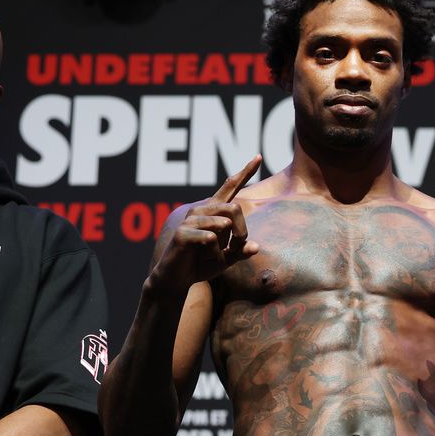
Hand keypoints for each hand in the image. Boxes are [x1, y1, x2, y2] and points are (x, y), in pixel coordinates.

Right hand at [150, 155, 260, 294]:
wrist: (176, 280)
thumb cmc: (200, 265)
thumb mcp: (226, 259)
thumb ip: (240, 251)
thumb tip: (256, 247)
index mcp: (213, 212)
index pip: (230, 187)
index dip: (245, 172)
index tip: (258, 156)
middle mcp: (200, 210)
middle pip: (234, 208)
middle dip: (242, 231)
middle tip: (237, 247)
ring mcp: (189, 220)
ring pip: (224, 223)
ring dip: (226, 244)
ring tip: (216, 255)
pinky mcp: (182, 233)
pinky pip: (209, 238)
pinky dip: (213, 251)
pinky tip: (204, 255)